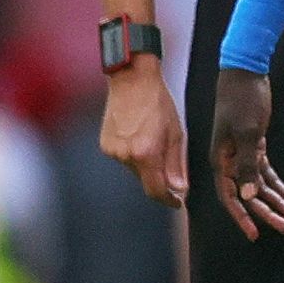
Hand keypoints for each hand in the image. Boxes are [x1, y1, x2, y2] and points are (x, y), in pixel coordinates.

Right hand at [99, 60, 185, 205]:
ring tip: (153, 140)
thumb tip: (179, 188)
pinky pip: (123, 159)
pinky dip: (133, 155)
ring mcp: (112, 150)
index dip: (168, 200)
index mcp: (145, 154)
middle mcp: (125, 155)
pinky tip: (139, 137)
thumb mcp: (177, 134)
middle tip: (170, 162)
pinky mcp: (104, 145)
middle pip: (145, 180)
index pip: (155, 190)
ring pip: (134, 170)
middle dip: (159, 178)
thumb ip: (177, 164)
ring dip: (146, 164)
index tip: (178, 201)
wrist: (132, 81)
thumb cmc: (157, 103)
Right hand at [206, 67, 283, 238]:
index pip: (230, 196)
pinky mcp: (252, 144)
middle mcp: (228, 160)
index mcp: (221, 160)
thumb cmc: (242, 100)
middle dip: (265, 212)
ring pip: (256, 184)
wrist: (245, 74)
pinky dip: (274, 183)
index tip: (255, 234)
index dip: (242, 217)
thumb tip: (247, 195)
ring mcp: (240, 153)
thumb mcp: (247, 133)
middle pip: (246, 194)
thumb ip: (247, 165)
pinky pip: (262, 170)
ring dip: (273, 200)